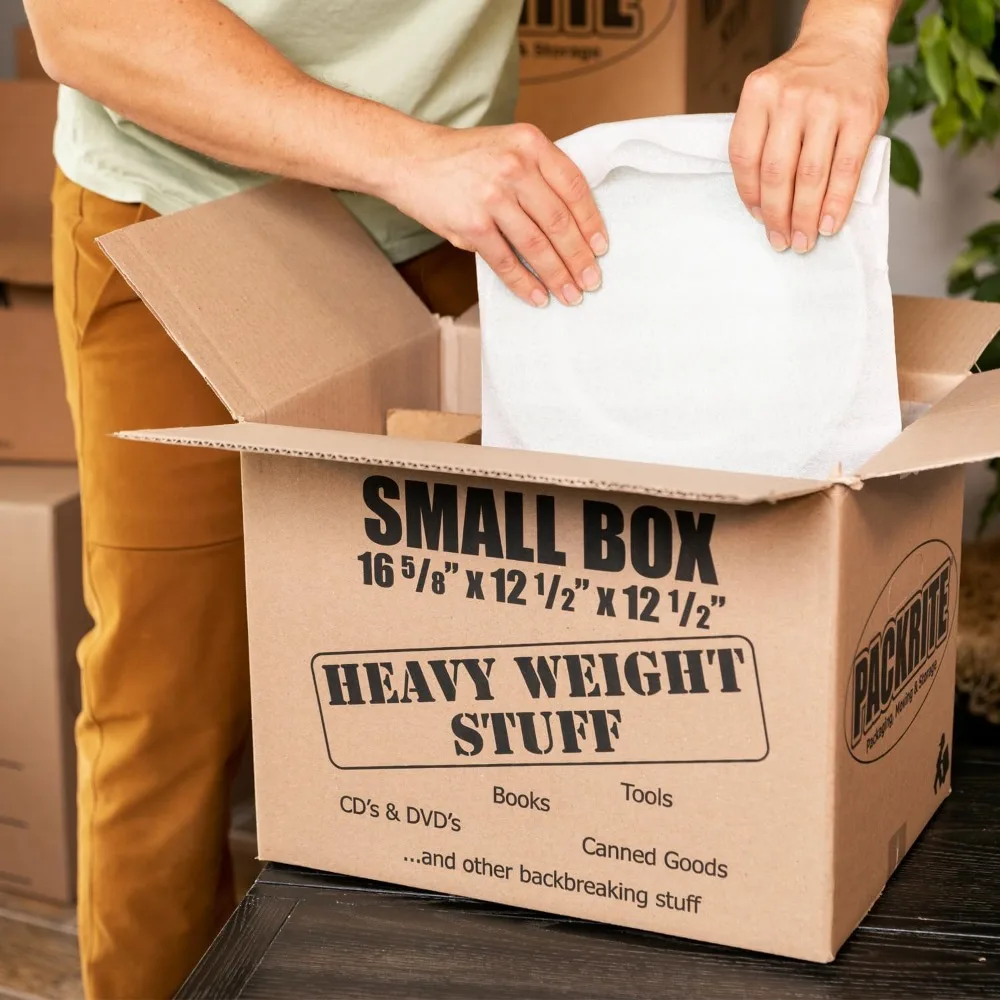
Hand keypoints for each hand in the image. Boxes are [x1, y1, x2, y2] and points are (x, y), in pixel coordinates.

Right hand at [384, 122, 607, 306]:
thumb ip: (539, 173)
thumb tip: (574, 221)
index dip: (591, 222)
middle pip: (559, 221)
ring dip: (557, 275)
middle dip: (579, 257)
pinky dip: (525, 283)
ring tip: (570, 294)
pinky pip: (506, 261)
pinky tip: (538, 296)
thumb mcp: (508, 147)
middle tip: (591, 280)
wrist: (411, 160)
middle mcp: (514, 167)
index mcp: (530, 144)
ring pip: (536, 245)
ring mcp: (492, 196)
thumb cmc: (463, 158)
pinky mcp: (472, 224)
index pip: (573, 187)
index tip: (601, 248)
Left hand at [728, 13, 889, 253]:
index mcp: (758, 94)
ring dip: (805, 216)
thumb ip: (763, 138)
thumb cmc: (803, 79)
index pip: (744, 157)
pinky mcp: (861, 114)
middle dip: (777, 216)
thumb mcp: (769, 96)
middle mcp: (790, 98)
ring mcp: (827, 105)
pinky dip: (836, 203)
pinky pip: (845, 170)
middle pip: (777, 172)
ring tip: (803, 240)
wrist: (845, 38)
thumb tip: (764, 202)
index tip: (757, 219)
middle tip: (781, 240)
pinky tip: (829, 223)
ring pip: (810, 176)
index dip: (749, 196)